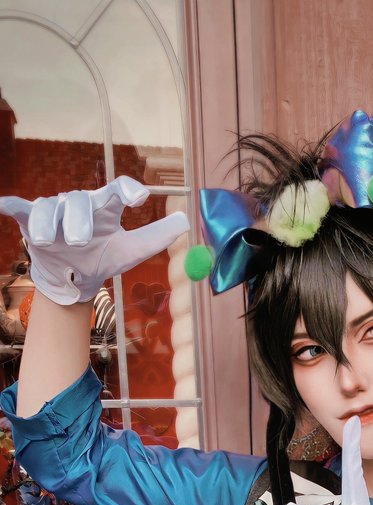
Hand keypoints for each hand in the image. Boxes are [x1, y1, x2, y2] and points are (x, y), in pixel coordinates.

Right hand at [0, 177, 189, 305]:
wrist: (72, 277)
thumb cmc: (101, 258)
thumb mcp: (130, 252)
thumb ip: (155, 237)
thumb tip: (186, 221)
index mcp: (105, 207)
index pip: (117, 190)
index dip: (127, 189)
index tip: (138, 198)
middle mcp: (79, 204)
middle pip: (79, 203)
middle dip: (78, 221)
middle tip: (80, 241)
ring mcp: (54, 211)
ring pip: (49, 208)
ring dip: (47, 223)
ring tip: (45, 239)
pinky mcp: (30, 219)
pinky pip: (21, 208)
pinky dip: (12, 205)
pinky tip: (4, 204)